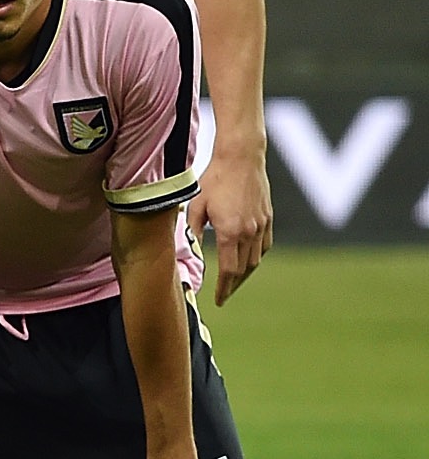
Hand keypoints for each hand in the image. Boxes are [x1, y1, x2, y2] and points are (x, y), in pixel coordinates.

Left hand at [192, 144, 274, 305]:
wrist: (242, 157)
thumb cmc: (214, 179)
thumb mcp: (196, 205)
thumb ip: (193, 231)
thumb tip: (190, 251)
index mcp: (230, 232)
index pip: (228, 270)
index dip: (223, 288)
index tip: (218, 300)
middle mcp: (250, 232)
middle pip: (243, 269)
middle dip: (233, 285)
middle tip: (224, 295)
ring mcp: (262, 225)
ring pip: (256, 259)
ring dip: (245, 273)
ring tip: (234, 281)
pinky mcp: (269, 217)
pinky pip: (265, 245)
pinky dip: (256, 257)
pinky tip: (248, 260)